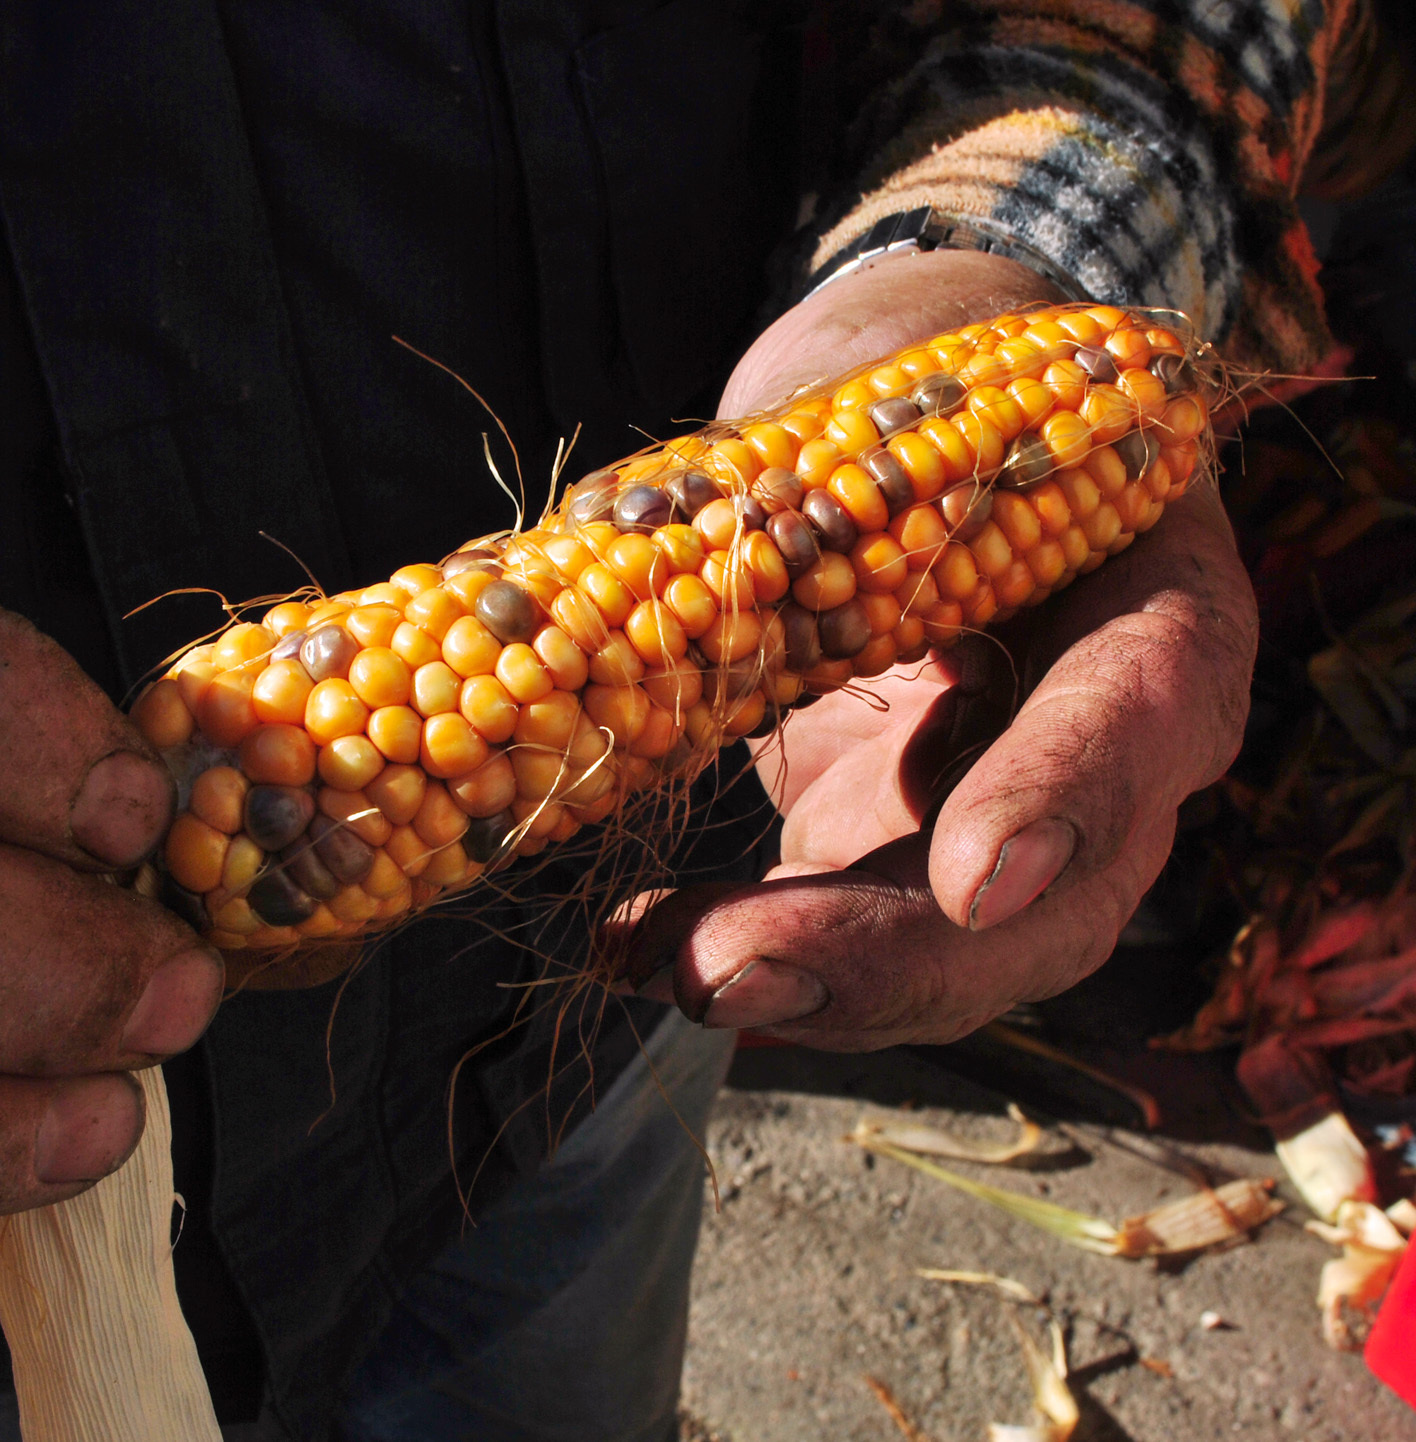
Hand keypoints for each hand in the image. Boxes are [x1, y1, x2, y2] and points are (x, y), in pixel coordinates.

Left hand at [626, 252, 1256, 1047]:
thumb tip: (637, 565)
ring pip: (949, 953)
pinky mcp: (899, 845)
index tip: (975, 876)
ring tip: (661, 967)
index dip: (1067, 796)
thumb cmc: (921, 372)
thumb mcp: (891, 390)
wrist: (917, 420)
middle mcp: (1105, 740)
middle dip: (893, 958)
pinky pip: (843, 934)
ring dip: (804, 984)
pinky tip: (635, 951)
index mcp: (1149, 592)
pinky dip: (741, 948)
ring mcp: (1001, 811)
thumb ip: (815, 483)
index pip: (1144, 705)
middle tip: (734, 975)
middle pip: (1054, 897)